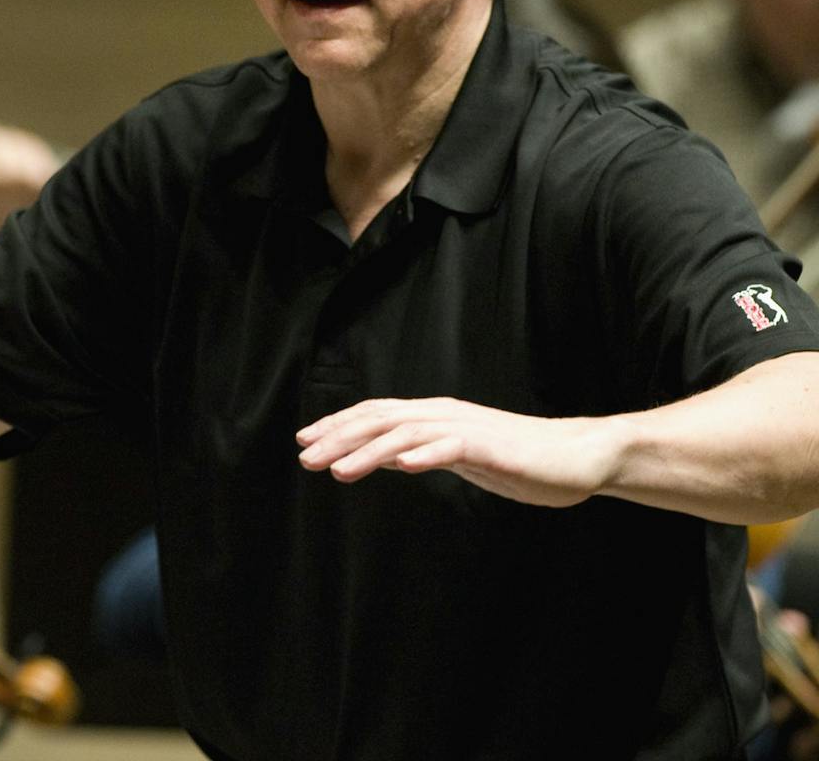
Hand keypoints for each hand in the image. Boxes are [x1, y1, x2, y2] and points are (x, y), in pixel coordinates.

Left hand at [296, 397, 621, 507]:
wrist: (578, 457)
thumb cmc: (519, 459)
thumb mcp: (461, 457)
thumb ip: (425, 452)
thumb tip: (388, 457)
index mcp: (435, 417)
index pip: (375, 416)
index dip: (338, 426)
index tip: (305, 442)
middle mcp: (444, 415)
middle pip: (381, 420)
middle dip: (339, 438)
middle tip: (305, 458)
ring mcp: (466, 429)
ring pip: (406, 434)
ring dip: (369, 451)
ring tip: (337, 469)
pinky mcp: (490, 447)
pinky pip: (452, 448)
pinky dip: (424, 454)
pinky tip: (401, 465)